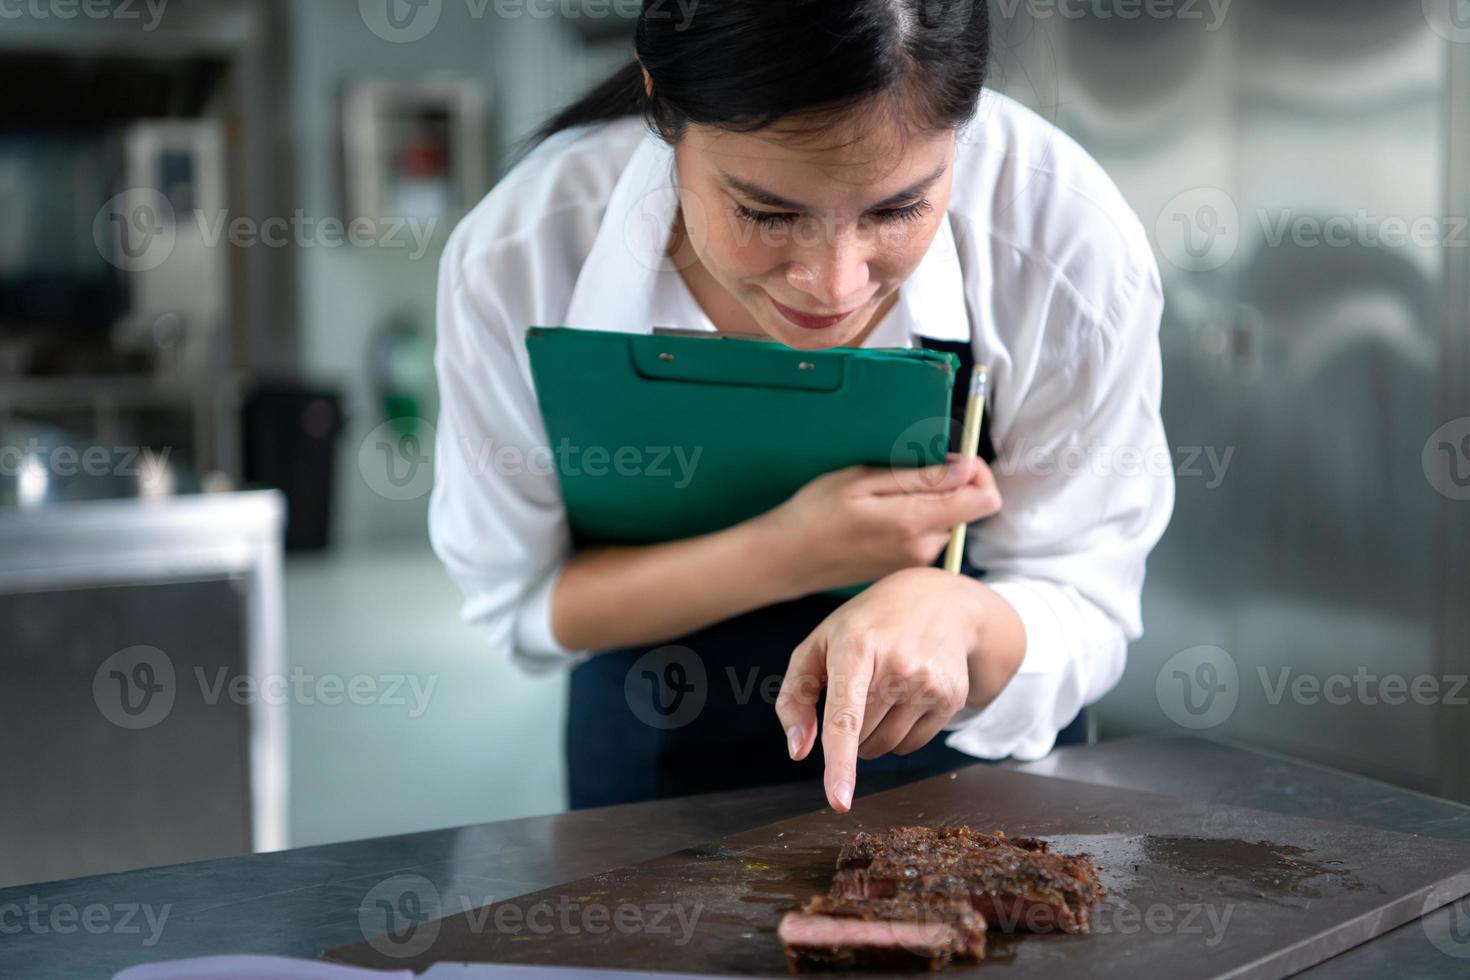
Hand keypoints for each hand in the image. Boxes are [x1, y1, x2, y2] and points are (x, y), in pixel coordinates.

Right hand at [753, 457, 1001, 598]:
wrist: (785, 560)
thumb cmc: (815, 514)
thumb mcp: (863, 480)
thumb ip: (920, 478)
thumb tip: (966, 469)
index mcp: (916, 523)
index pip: (985, 500)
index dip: (976, 473)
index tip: (951, 459)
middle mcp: (924, 549)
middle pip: (963, 507)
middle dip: (942, 486)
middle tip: (895, 477)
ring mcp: (914, 562)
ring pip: (943, 521)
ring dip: (923, 504)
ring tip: (878, 500)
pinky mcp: (904, 569)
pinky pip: (924, 536)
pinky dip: (911, 521)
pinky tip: (875, 520)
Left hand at [774, 568, 1025, 811]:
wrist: (938, 601)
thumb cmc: (866, 626)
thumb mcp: (818, 645)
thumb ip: (795, 698)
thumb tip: (798, 751)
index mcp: (857, 647)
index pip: (845, 716)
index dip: (839, 763)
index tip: (839, 799)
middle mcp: (898, 665)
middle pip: (860, 739)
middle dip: (849, 729)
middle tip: (858, 690)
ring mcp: (929, 683)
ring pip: (885, 747)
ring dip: (873, 736)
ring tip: (881, 691)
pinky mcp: (952, 697)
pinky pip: (912, 745)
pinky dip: (899, 734)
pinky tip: (905, 698)